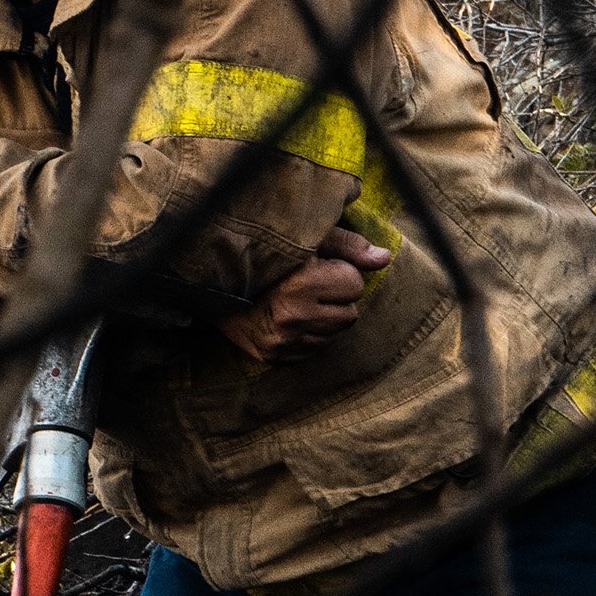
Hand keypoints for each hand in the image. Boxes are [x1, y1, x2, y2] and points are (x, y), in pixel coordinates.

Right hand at [216, 226, 391, 364]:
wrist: (210, 282)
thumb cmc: (263, 252)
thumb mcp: (304, 238)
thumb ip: (347, 245)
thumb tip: (385, 259)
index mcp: (302, 284)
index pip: (354, 284)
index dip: (340, 272)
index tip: (317, 267)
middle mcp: (293, 317)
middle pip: (350, 314)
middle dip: (335, 298)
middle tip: (307, 285)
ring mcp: (283, 342)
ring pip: (334, 335)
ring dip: (323, 319)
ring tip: (297, 301)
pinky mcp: (275, 358)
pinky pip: (313, 351)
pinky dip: (307, 336)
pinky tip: (288, 319)